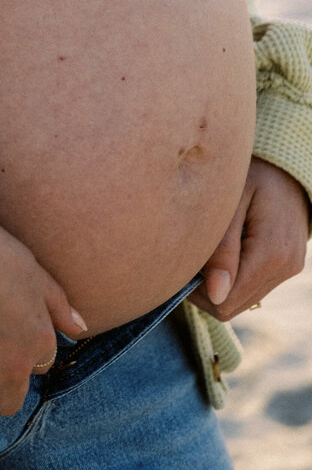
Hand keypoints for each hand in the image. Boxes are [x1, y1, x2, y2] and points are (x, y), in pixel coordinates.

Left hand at [188, 157, 309, 321]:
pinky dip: (233, 276)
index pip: (224, 301)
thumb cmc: (252, 173)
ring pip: (242, 299)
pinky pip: (253, 286)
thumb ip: (222, 248)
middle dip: (204, 288)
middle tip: (190, 253)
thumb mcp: (230, 202)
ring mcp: (289, 269)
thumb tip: (215, 294)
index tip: (179, 262)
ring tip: (208, 247)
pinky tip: (224, 248)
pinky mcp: (288, 266)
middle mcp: (286, 267)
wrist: (286, 163)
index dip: (195, 290)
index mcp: (271, 253)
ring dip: (218, 284)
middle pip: (231, 306)